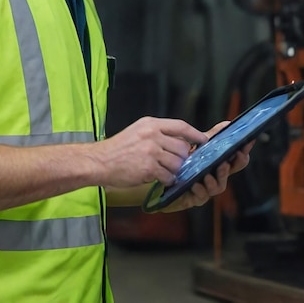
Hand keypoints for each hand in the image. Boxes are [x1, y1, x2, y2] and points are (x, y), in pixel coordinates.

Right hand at [87, 116, 207, 187]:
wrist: (100, 161)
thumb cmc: (119, 148)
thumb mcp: (138, 131)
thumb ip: (158, 133)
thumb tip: (180, 140)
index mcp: (151, 124)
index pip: (181, 126)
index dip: (195, 134)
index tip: (204, 140)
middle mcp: (153, 135)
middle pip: (182, 147)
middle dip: (183, 157)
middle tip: (177, 162)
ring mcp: (151, 151)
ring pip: (177, 162)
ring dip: (174, 170)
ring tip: (164, 171)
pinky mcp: (148, 168)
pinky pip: (168, 175)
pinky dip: (168, 179)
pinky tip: (160, 178)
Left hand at [160, 121, 254, 211]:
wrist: (166, 179)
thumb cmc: (185, 163)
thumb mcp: (199, 147)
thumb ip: (213, 136)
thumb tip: (227, 123)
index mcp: (220, 164)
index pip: (237, 158)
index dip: (244, 151)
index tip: (247, 142)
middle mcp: (217, 177)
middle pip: (232, 172)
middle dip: (233, 166)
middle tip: (227, 160)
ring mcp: (208, 189)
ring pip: (218, 186)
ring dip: (215, 179)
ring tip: (208, 174)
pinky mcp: (196, 198)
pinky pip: (201, 196)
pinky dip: (199, 189)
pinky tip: (195, 183)